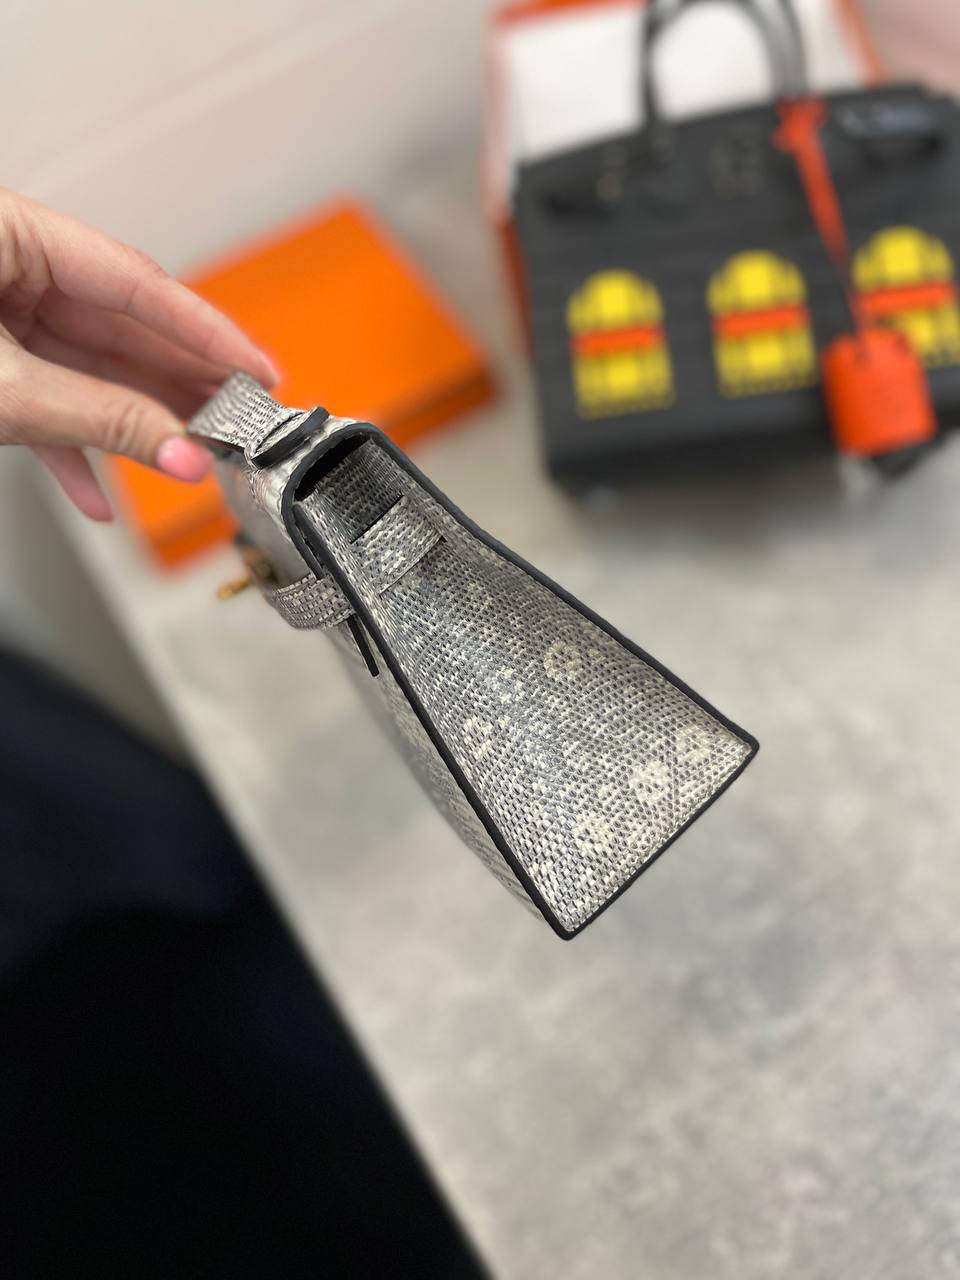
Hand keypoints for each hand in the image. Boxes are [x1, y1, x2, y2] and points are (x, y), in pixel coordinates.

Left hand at [0, 187, 276, 519]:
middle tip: (240, 421)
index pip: (136, 281)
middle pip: (118, 327)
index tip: (259, 369)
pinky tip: (103, 495)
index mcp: (9, 232)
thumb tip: (180, 452)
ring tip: (192, 456)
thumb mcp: (5, 387)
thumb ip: (98, 418)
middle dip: (178, 385)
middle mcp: (6, 267)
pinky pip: (40, 404)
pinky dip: (70, 452)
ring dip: (136, 423)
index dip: (206, 332)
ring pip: (86, 372)